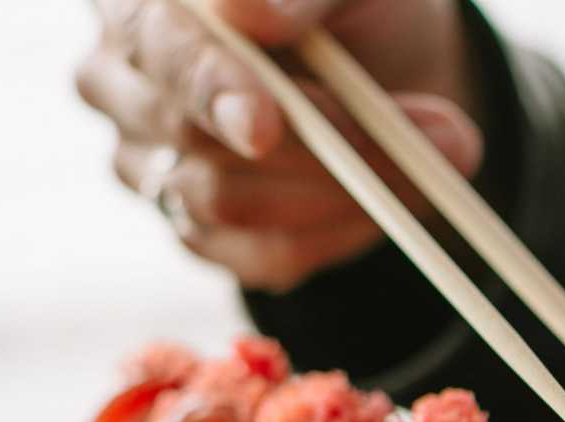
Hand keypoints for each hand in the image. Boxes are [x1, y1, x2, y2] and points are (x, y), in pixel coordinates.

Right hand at [76, 0, 483, 291]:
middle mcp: (122, 81)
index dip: (211, 86)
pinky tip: (394, 199)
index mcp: (141, 2)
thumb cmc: (359, 8)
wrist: (395, 64)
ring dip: (347, 190)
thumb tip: (246, 12)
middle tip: (433, 138)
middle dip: (316, 144)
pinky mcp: (199, 233)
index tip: (265, 125)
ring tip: (442, 159)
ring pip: (225, 204)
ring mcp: (151, 164)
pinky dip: (341, 232)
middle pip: (188, 134)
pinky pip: (261, 255)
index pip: (158, 48)